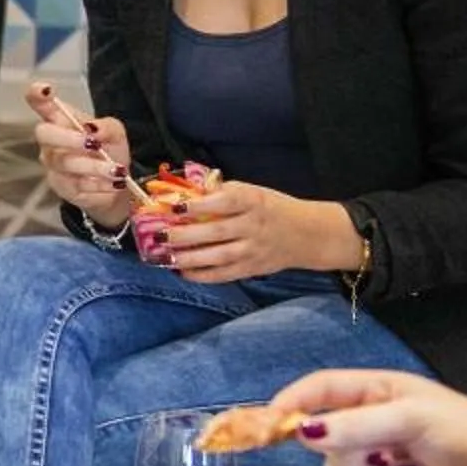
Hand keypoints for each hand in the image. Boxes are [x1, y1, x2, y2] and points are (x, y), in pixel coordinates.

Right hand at [25, 80, 131, 222]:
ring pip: (65, 163)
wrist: (116, 182)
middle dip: (69, 137)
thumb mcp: (115, 133)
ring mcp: (53, 165)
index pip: (41, 103)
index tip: (44, 89)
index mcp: (61, 120)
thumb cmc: (109, 150)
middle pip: (44, 133)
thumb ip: (105, 127)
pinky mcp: (61, 187)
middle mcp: (51, 141)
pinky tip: (113, 184)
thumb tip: (92, 129)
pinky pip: (76, 185)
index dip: (38, 95)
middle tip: (93, 143)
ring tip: (117, 171)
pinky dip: (98, 184)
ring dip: (94, 167)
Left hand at [156, 182, 366, 282]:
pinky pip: (223, 275)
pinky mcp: (252, 269)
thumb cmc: (272, 208)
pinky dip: (202, 275)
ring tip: (165, 256)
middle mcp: (253, 226)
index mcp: (253, 201)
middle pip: (215, 231)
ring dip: (189, 257)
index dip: (198, 204)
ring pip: (217, 256)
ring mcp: (253, 250)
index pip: (224, 201)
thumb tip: (187, 190)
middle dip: (184, 234)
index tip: (174, 206)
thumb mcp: (253, 192)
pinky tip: (182, 271)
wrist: (307, 234)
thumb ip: (223, 192)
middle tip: (159, 235)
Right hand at [267, 369, 466, 465]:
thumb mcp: (412, 418)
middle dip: (349, 453)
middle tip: (385, 456)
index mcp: (376, 393)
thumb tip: (304, 433)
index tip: (265, 423)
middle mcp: (370, 427)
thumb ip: (355, 425)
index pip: (318, 390)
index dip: (289, 403)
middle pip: (322, 441)